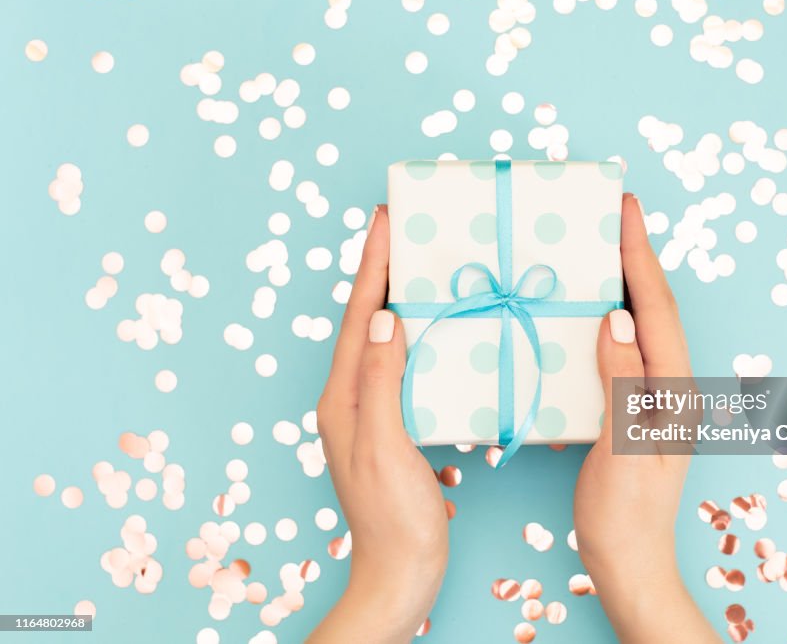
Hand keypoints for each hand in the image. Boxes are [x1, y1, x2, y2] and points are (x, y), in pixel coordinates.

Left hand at [309, 205, 448, 643]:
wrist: (400, 573)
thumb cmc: (393, 518)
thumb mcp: (384, 446)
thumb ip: (380, 382)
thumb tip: (382, 319)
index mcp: (342, 396)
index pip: (357, 317)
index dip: (372, 266)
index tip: (386, 220)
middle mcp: (350, 396)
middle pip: (365, 318)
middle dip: (381, 269)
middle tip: (403, 226)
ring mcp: (370, 409)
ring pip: (383, 337)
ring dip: (398, 295)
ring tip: (419, 261)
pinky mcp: (393, 422)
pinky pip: (402, 361)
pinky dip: (417, 331)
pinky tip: (437, 325)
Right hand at [574, 194, 719, 642]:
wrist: (630, 562)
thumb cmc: (625, 514)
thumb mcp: (623, 448)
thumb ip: (623, 381)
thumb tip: (616, 319)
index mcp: (674, 391)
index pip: (657, 310)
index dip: (639, 256)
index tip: (624, 210)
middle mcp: (671, 386)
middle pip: (655, 308)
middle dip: (636, 257)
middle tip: (613, 214)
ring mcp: (656, 397)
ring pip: (643, 325)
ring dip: (625, 282)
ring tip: (600, 248)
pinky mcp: (636, 409)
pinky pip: (626, 349)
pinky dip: (612, 318)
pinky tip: (590, 311)